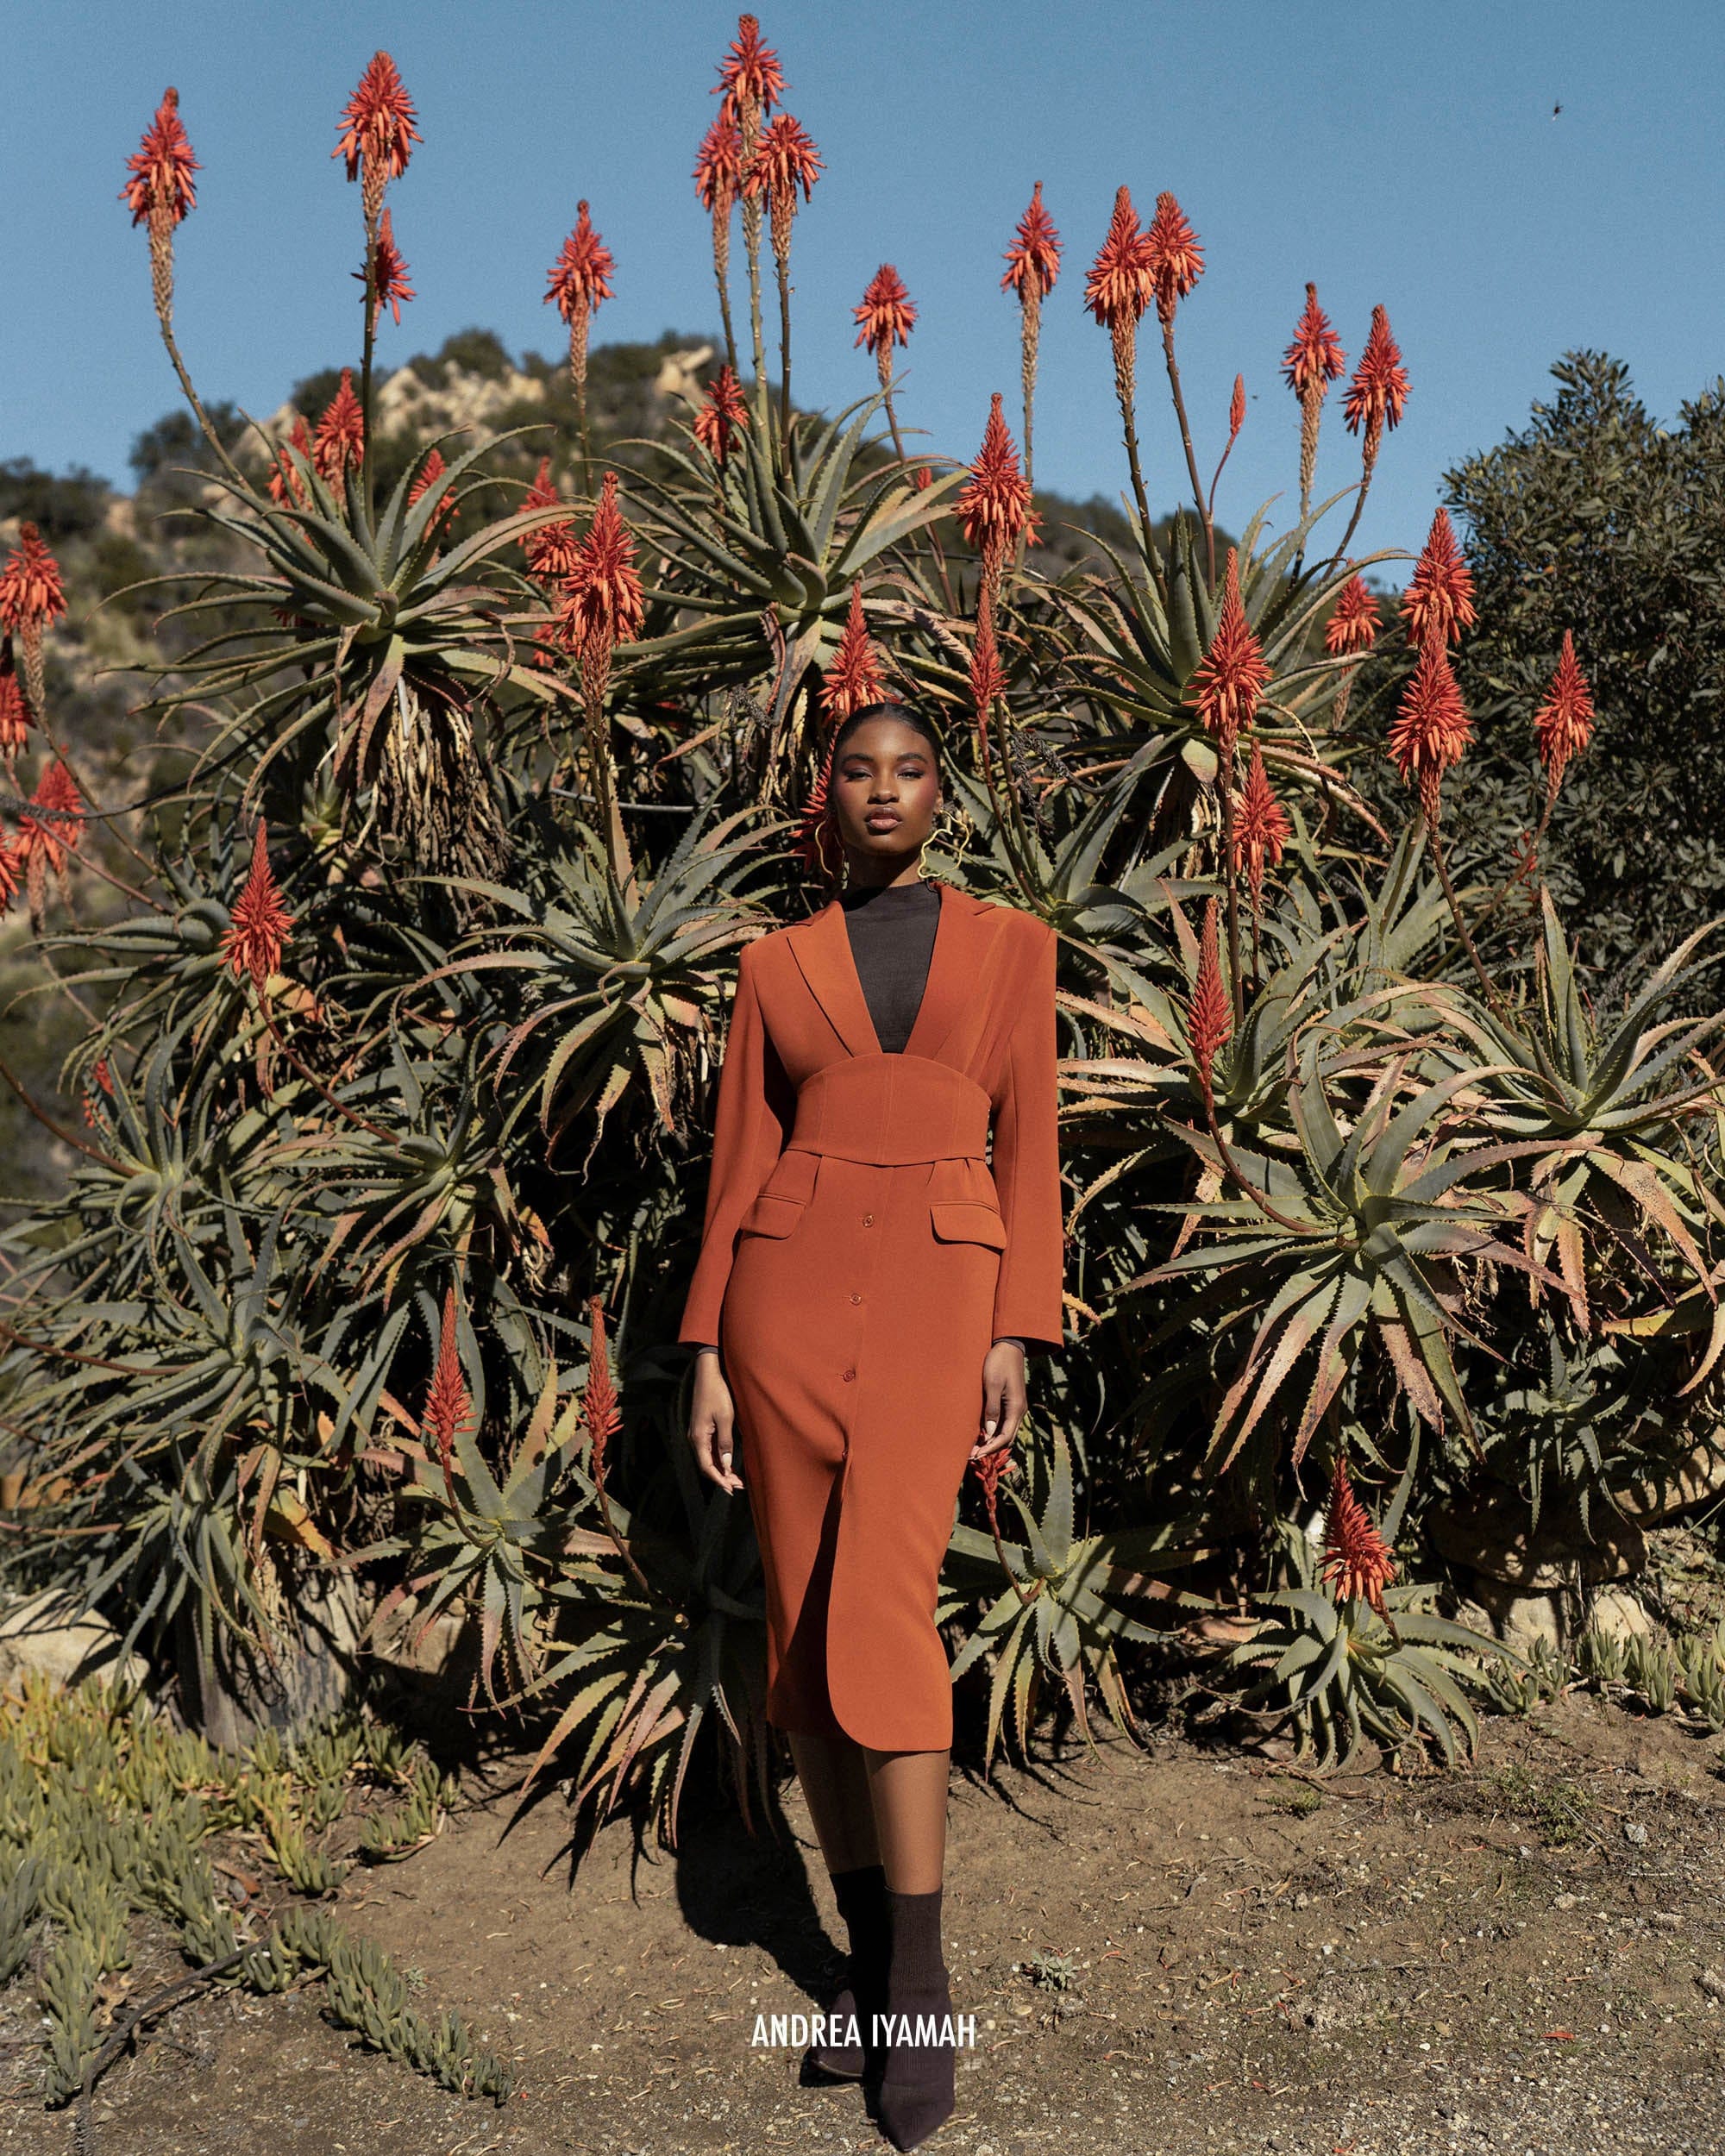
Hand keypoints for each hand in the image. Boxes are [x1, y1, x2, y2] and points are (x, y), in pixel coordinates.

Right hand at [687, 1349, 743, 1492]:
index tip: (731, 1489)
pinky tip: (728, 1462)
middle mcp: (695, 1438)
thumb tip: (726, 1465)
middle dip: (722, 1477)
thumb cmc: (717, 1394)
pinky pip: (709, 1449)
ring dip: (721, 1469)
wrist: (708, 1374)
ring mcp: (697, 1433)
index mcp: (698, 1438)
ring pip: (708, 1458)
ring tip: (736, 1479)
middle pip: (706, 1464)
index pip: (706, 1467)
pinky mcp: (702, 1428)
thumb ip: (725, 1443)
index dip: (719, 1480)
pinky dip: (718, 1458)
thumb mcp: (725, 1419)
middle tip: (738, 1487)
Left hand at [970, 1338, 1026, 1466]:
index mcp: (1016, 1408)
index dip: (990, 1448)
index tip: (975, 1455)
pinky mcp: (1011, 1402)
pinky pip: (1004, 1422)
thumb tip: (989, 1433)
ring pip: (1006, 1431)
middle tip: (972, 1455)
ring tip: (974, 1447)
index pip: (1004, 1437)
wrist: (1009, 1346)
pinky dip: (993, 1431)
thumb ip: (991, 1410)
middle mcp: (1019, 1410)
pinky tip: (981, 1433)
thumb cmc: (998, 1363)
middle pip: (1007, 1438)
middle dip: (990, 1448)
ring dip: (992, 1441)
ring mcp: (1016, 1407)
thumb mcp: (991, 1385)